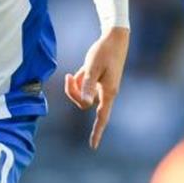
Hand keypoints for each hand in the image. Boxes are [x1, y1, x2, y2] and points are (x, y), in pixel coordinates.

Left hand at [64, 27, 129, 149]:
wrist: (115, 36)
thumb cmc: (104, 51)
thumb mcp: (92, 67)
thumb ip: (87, 85)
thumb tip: (85, 104)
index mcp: (108, 91)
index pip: (102, 117)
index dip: (97, 132)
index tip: (93, 146)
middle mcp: (107, 91)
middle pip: (85, 103)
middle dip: (73, 94)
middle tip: (68, 77)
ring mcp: (103, 85)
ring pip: (84, 94)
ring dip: (75, 86)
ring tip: (72, 74)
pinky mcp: (100, 78)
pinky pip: (85, 85)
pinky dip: (78, 80)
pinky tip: (76, 73)